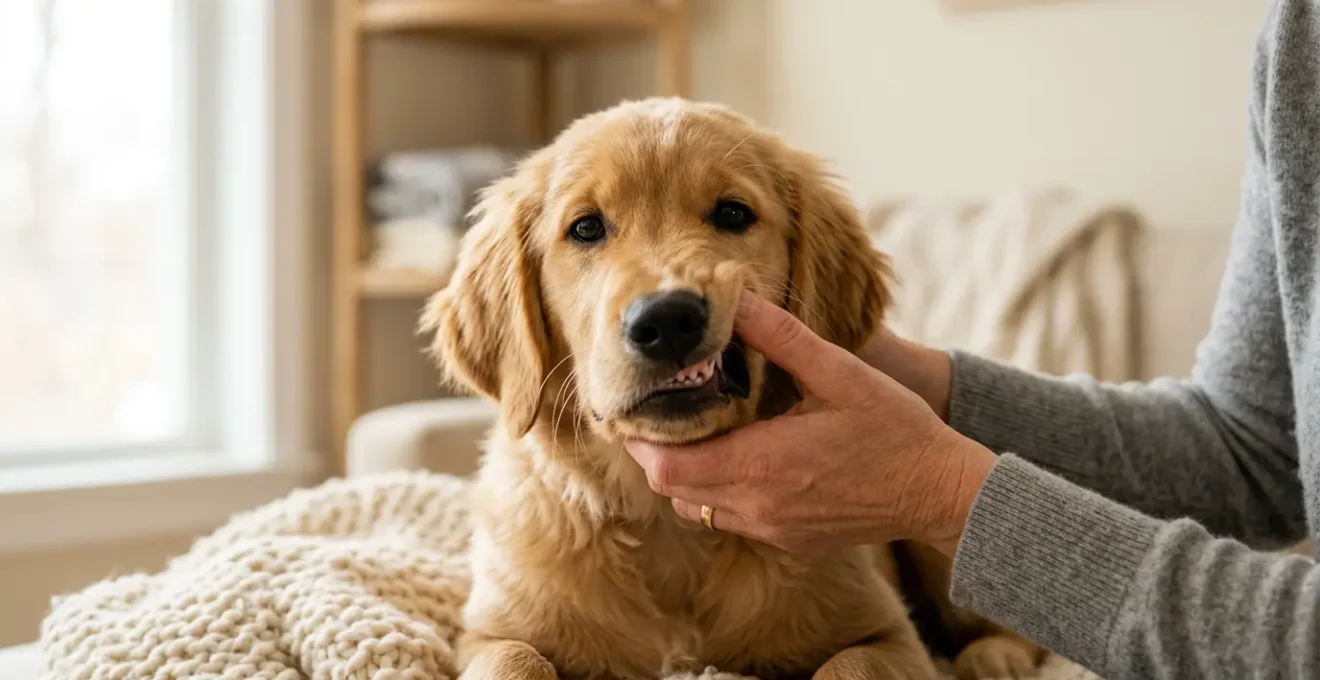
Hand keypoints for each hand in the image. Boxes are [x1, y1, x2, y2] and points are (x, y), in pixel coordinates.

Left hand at [624, 290, 996, 555]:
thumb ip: (779, 336)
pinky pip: (730, 520)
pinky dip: (717, 493)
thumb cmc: (893, 429)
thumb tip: (734, 298)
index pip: (665, 466)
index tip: (637, 409)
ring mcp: (771, 528)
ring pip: (696, 509)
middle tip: (659, 414)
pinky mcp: (788, 539)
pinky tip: (739, 458)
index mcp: (759, 464)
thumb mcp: (837, 372)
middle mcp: (756, 505)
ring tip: (696, 434)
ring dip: (686, 475)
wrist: (939, 492)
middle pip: (671, 489)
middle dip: (656, 453)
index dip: (640, 440)